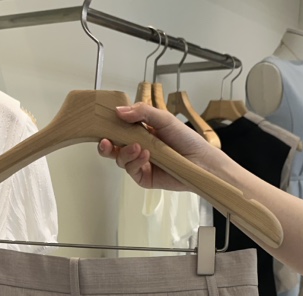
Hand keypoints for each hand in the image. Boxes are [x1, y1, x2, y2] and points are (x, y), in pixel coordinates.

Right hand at [97, 102, 224, 191]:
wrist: (200, 161)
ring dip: (125, 153)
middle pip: (114, 147)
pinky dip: (135, 162)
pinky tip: (146, 156)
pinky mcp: (144, 178)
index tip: (102, 124)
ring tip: (138, 147)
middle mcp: (138, 147)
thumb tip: (119, 111)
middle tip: (105, 142)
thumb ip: (142, 112)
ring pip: (121, 159)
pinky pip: (131, 170)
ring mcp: (140, 163)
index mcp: (141, 131)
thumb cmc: (186, 139)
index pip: (118, 129)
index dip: (108, 128)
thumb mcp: (163, 118)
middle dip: (106, 145)